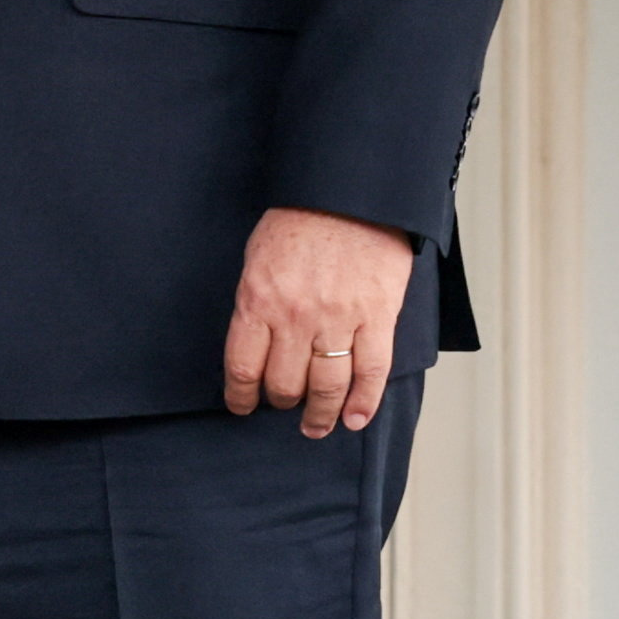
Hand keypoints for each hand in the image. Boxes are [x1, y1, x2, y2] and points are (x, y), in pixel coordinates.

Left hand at [221, 206, 414, 438]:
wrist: (351, 191)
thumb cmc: (302, 218)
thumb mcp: (258, 258)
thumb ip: (256, 303)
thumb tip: (254, 345)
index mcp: (259, 301)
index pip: (243, 368)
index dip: (241, 397)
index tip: (243, 406)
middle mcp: (296, 317)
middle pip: (285, 384)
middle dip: (282, 403)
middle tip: (284, 406)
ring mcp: (339, 319)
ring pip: (327, 387)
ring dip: (320, 415)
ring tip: (316, 426)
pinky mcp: (377, 316)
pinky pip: (371, 373)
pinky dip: (363, 403)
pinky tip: (355, 419)